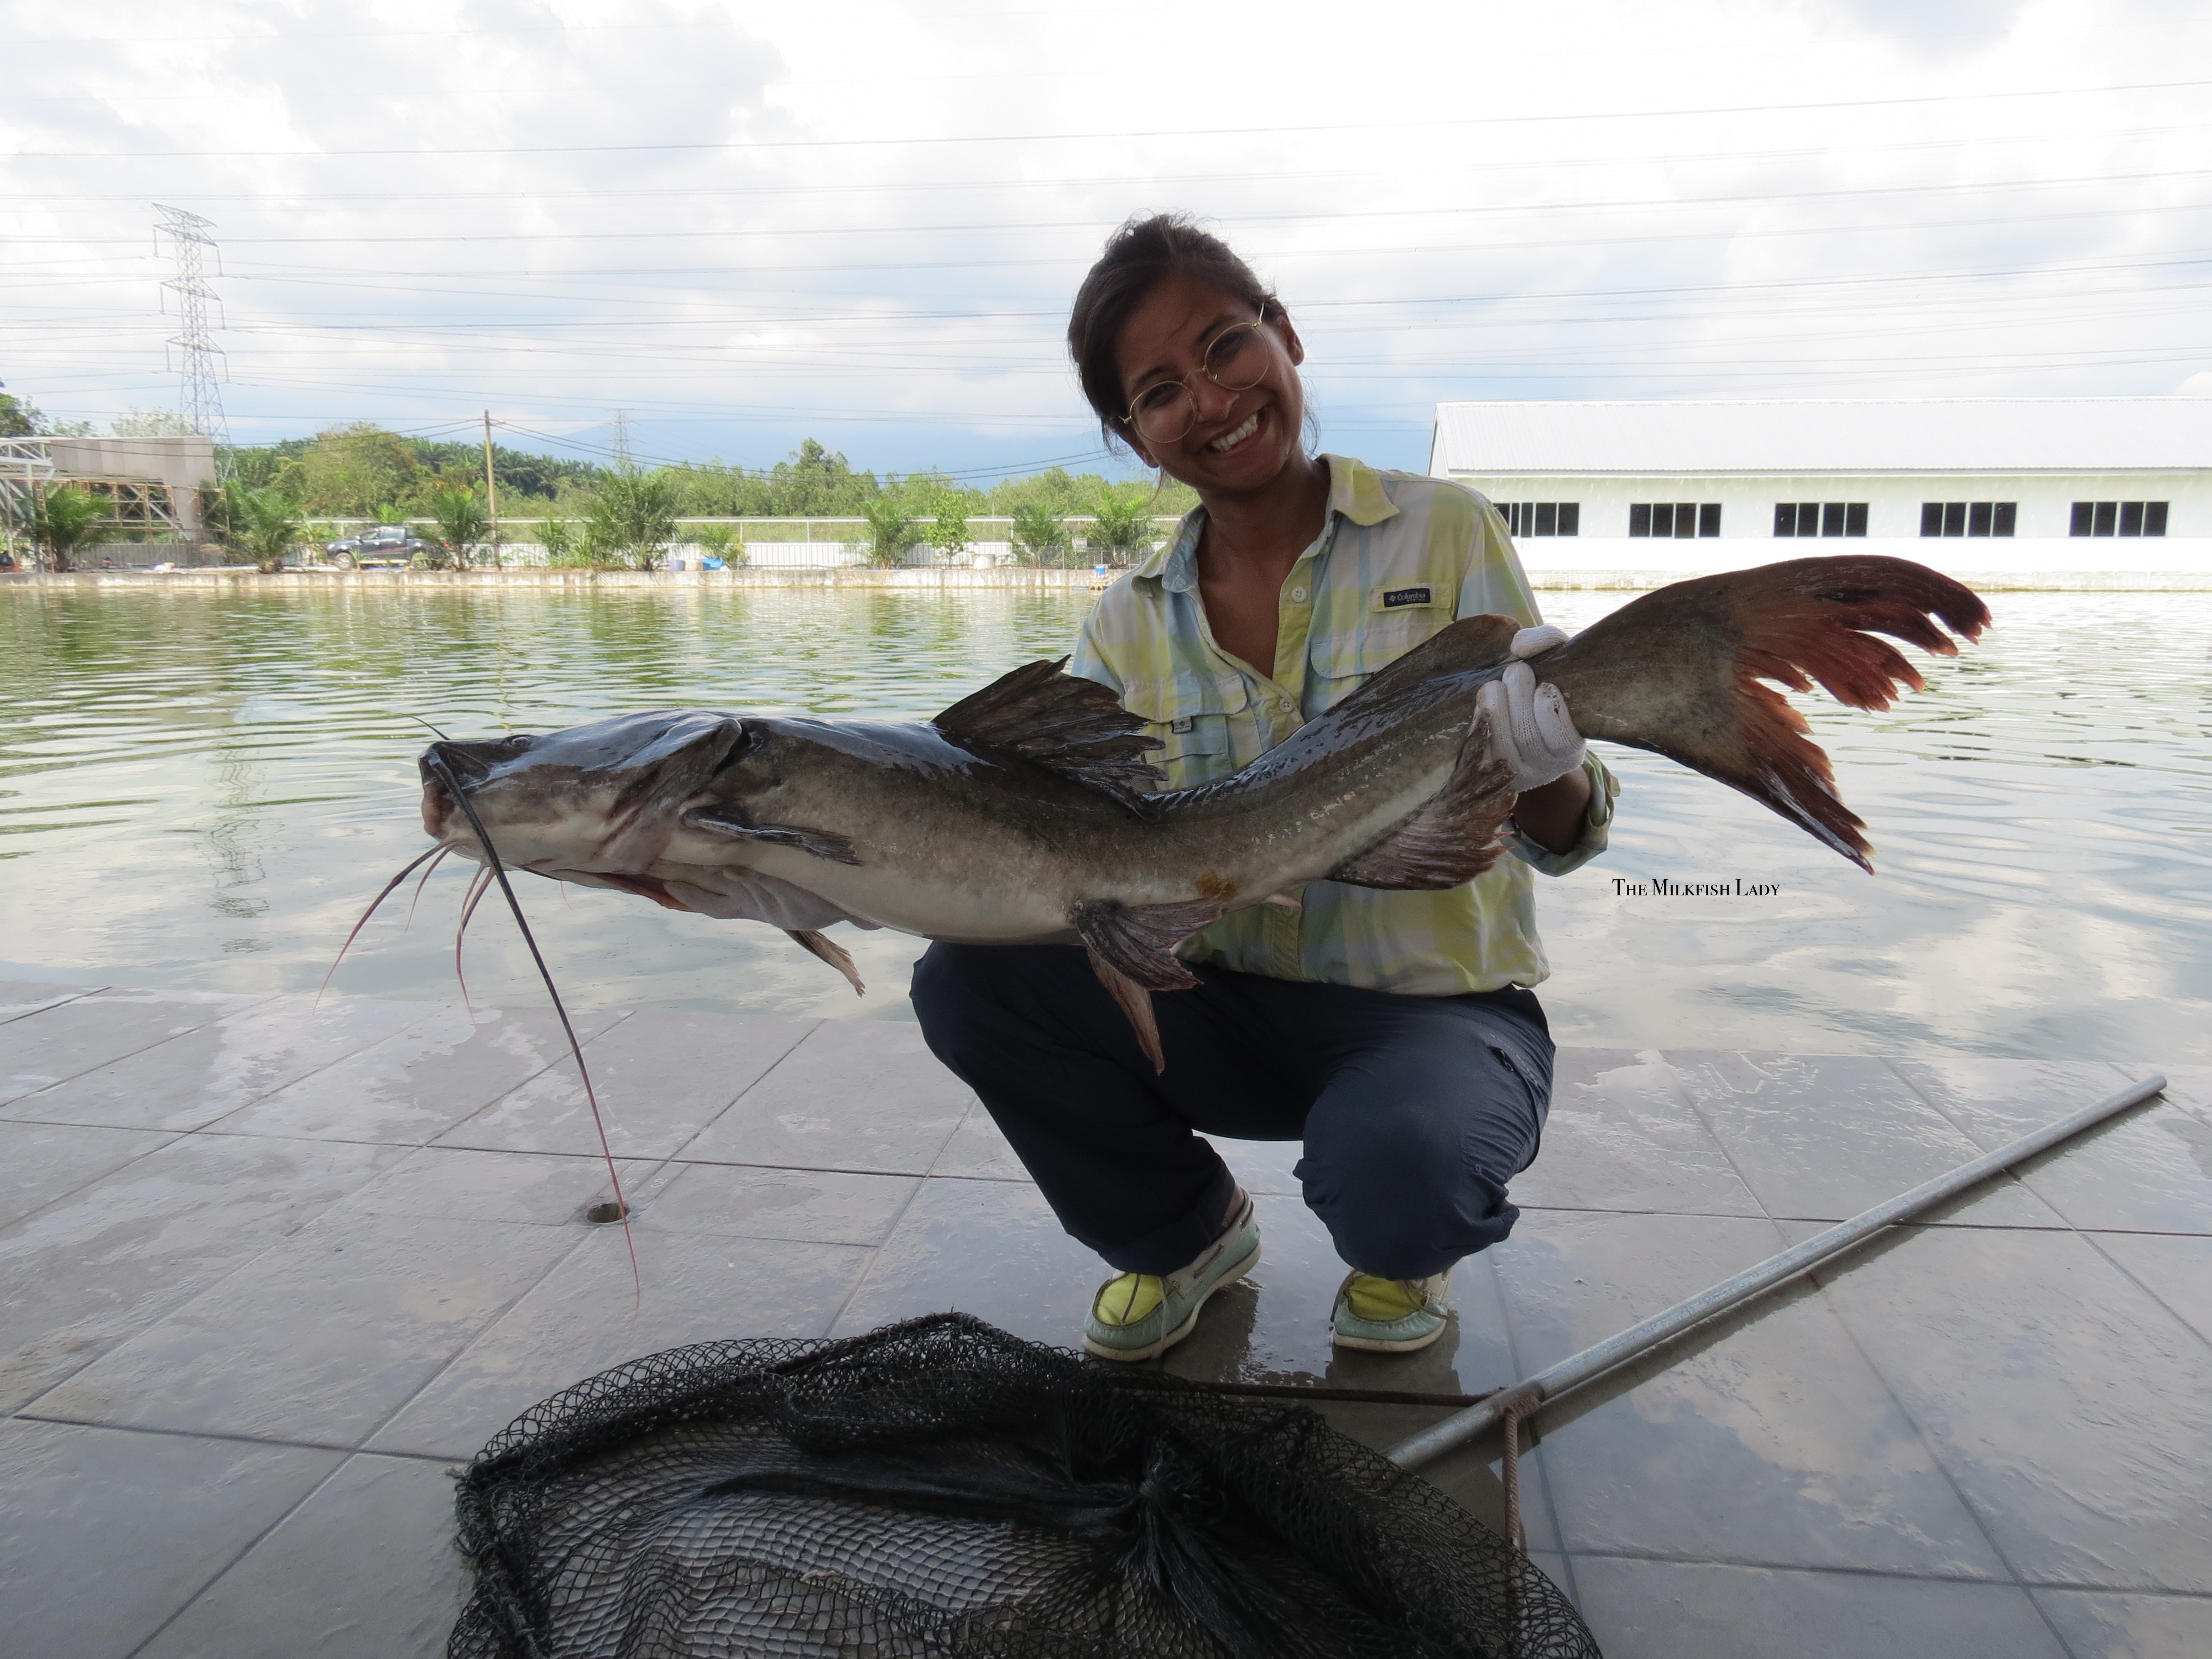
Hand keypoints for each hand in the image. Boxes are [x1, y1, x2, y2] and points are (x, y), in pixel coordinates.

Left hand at [1475, 627, 1583, 792]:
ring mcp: (1512, 775)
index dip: (1550, 710)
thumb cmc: (1543, 684)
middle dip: (1519, 697)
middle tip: (1517, 671)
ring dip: (1496, 706)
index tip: (1545, 685)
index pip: (1562, 740)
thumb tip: (1519, 647)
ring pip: (1500, 744)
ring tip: (1496, 684)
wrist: (1515, 713)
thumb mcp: (1557, 663)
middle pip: (1527, 737)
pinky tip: (1484, 701)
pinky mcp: (1484, 771)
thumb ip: (1548, 642)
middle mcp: (1544, 770)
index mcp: (1569, 751)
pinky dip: (1479, 720)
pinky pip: (1477, 749)